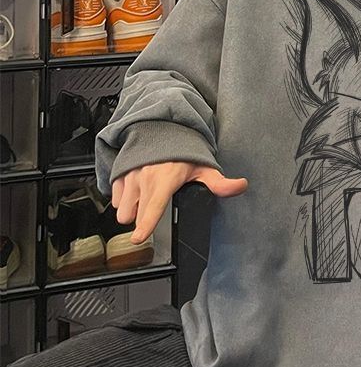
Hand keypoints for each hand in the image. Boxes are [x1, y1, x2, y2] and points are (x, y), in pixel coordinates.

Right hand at [111, 162, 248, 243]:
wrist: (162, 128)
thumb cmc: (182, 149)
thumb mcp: (203, 167)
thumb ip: (220, 182)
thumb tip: (240, 186)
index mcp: (165, 180)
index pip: (154, 206)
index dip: (146, 224)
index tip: (139, 238)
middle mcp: (144, 178)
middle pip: (134, 215)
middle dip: (141, 220)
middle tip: (154, 210)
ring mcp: (129, 176)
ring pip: (122, 209)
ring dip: (131, 209)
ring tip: (146, 199)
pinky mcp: (119, 174)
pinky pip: (114, 197)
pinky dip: (123, 198)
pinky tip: (136, 190)